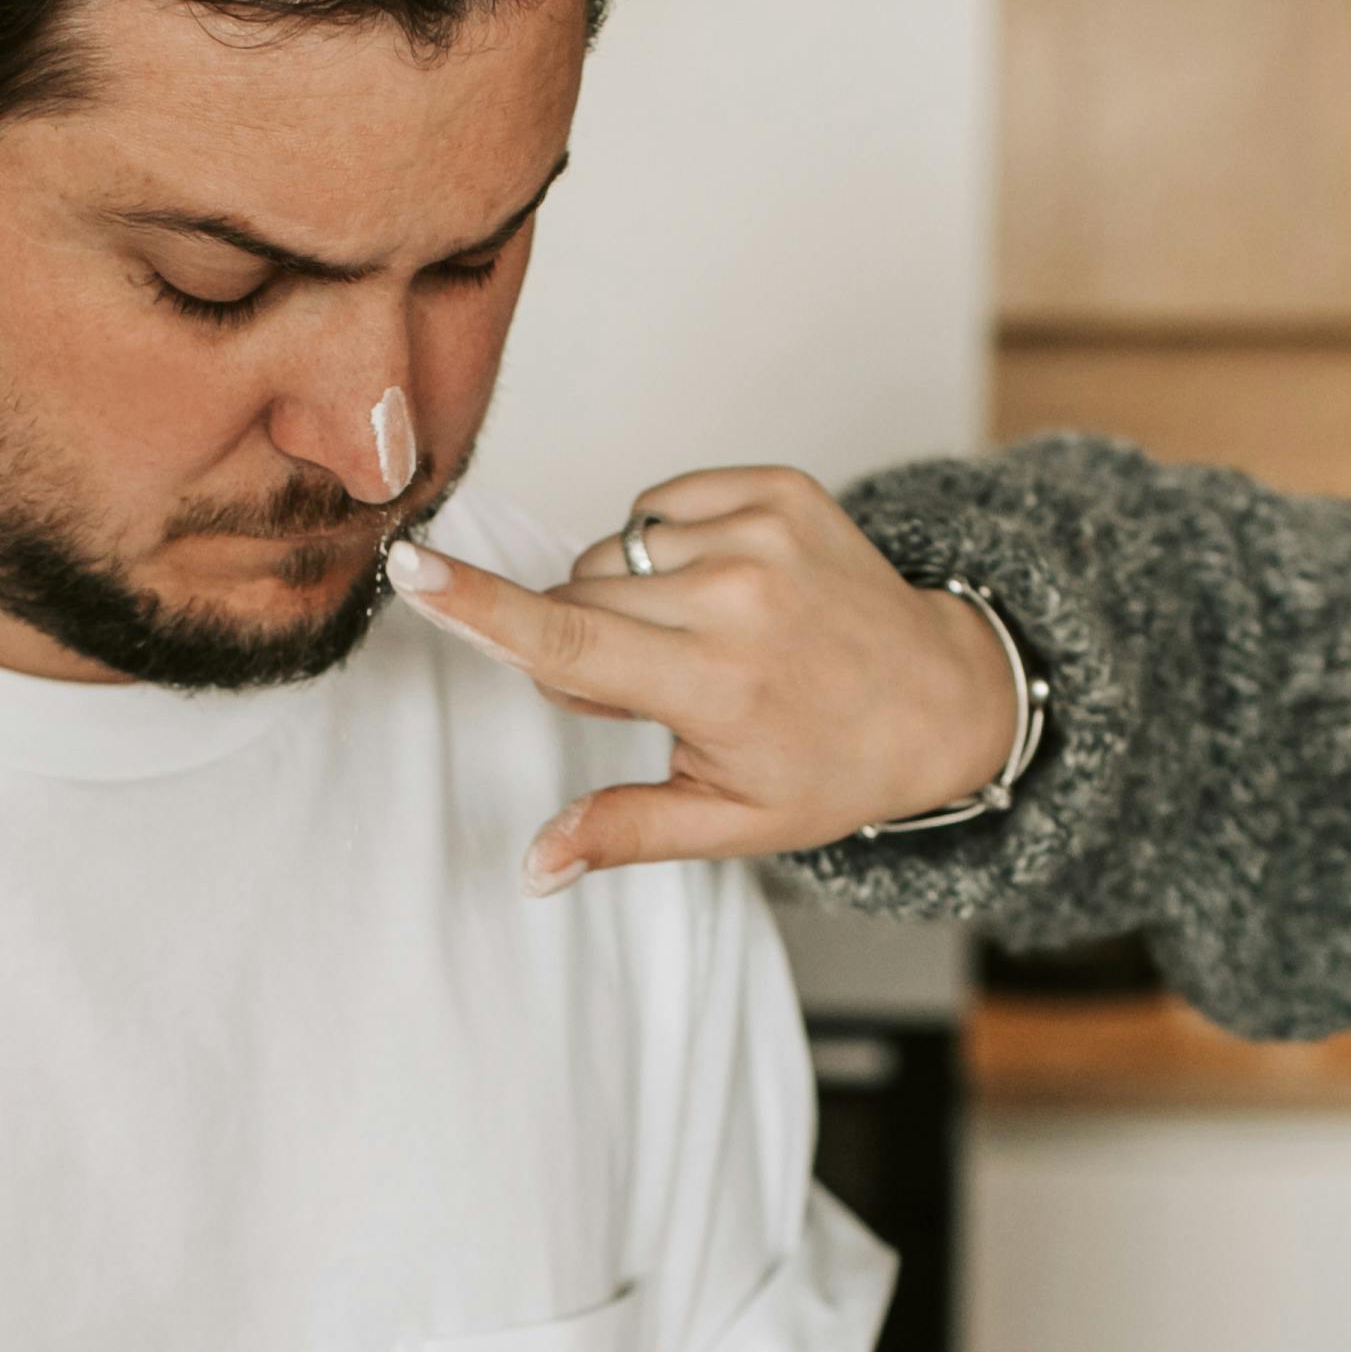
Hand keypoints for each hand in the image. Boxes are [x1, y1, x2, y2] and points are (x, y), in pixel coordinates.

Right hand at [381, 466, 1018, 883]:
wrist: (941, 693)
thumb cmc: (830, 768)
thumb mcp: (732, 823)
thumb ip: (623, 830)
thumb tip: (532, 866)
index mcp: (716, 685)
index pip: (567, 643)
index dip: (479, 608)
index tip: (409, 564)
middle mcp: (736, 596)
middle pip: (578, 598)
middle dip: (585, 642)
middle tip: (658, 689)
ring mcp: (761, 530)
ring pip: (615, 551)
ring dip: (629, 594)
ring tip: (702, 636)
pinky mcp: (777, 485)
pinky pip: (662, 503)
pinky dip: (671, 544)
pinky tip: (725, 587)